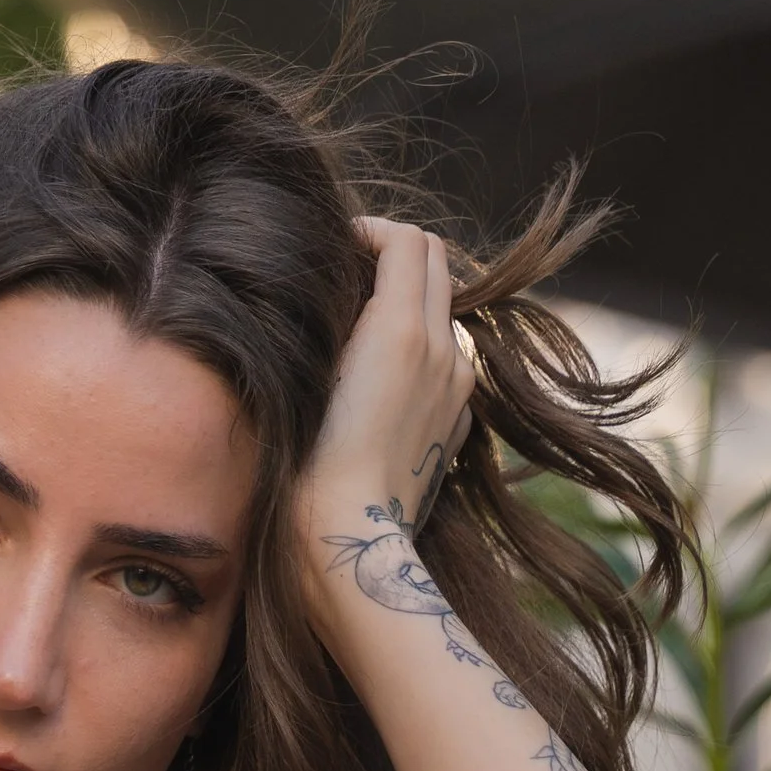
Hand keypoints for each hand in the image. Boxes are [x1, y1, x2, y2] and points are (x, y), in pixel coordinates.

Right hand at [293, 219, 476, 619]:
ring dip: (409, 302)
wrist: (350, 538)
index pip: (407, 239)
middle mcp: (443, 348)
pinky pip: (447, 362)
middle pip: (436, 262)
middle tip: (352, 275)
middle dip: (396, 256)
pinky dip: (422, 351)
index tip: (339, 248)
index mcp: (404, 327)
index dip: (370, 232)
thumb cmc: (312, 462)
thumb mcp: (312, 369)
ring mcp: (457, 387)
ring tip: (363, 330)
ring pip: (443, 311)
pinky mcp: (459, 422)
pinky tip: (384, 382)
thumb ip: (337, 311)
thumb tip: (343, 280)